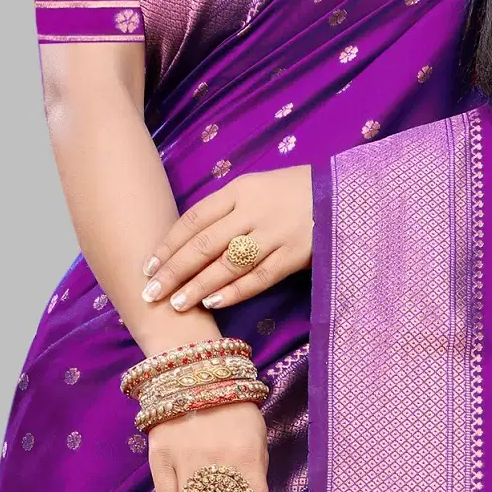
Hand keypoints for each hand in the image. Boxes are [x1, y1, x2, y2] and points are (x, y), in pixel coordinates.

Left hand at [141, 165, 312, 312]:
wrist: (343, 194)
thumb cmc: (293, 193)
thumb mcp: (256, 188)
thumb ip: (226, 211)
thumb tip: (188, 243)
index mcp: (240, 190)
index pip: (194, 220)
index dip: (168, 245)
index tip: (148, 266)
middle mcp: (254, 210)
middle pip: (204, 244)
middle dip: (174, 270)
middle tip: (151, 293)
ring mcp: (275, 233)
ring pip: (228, 264)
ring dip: (199, 286)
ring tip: (176, 303)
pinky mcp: (295, 254)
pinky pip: (259, 277)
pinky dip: (235, 291)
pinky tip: (214, 303)